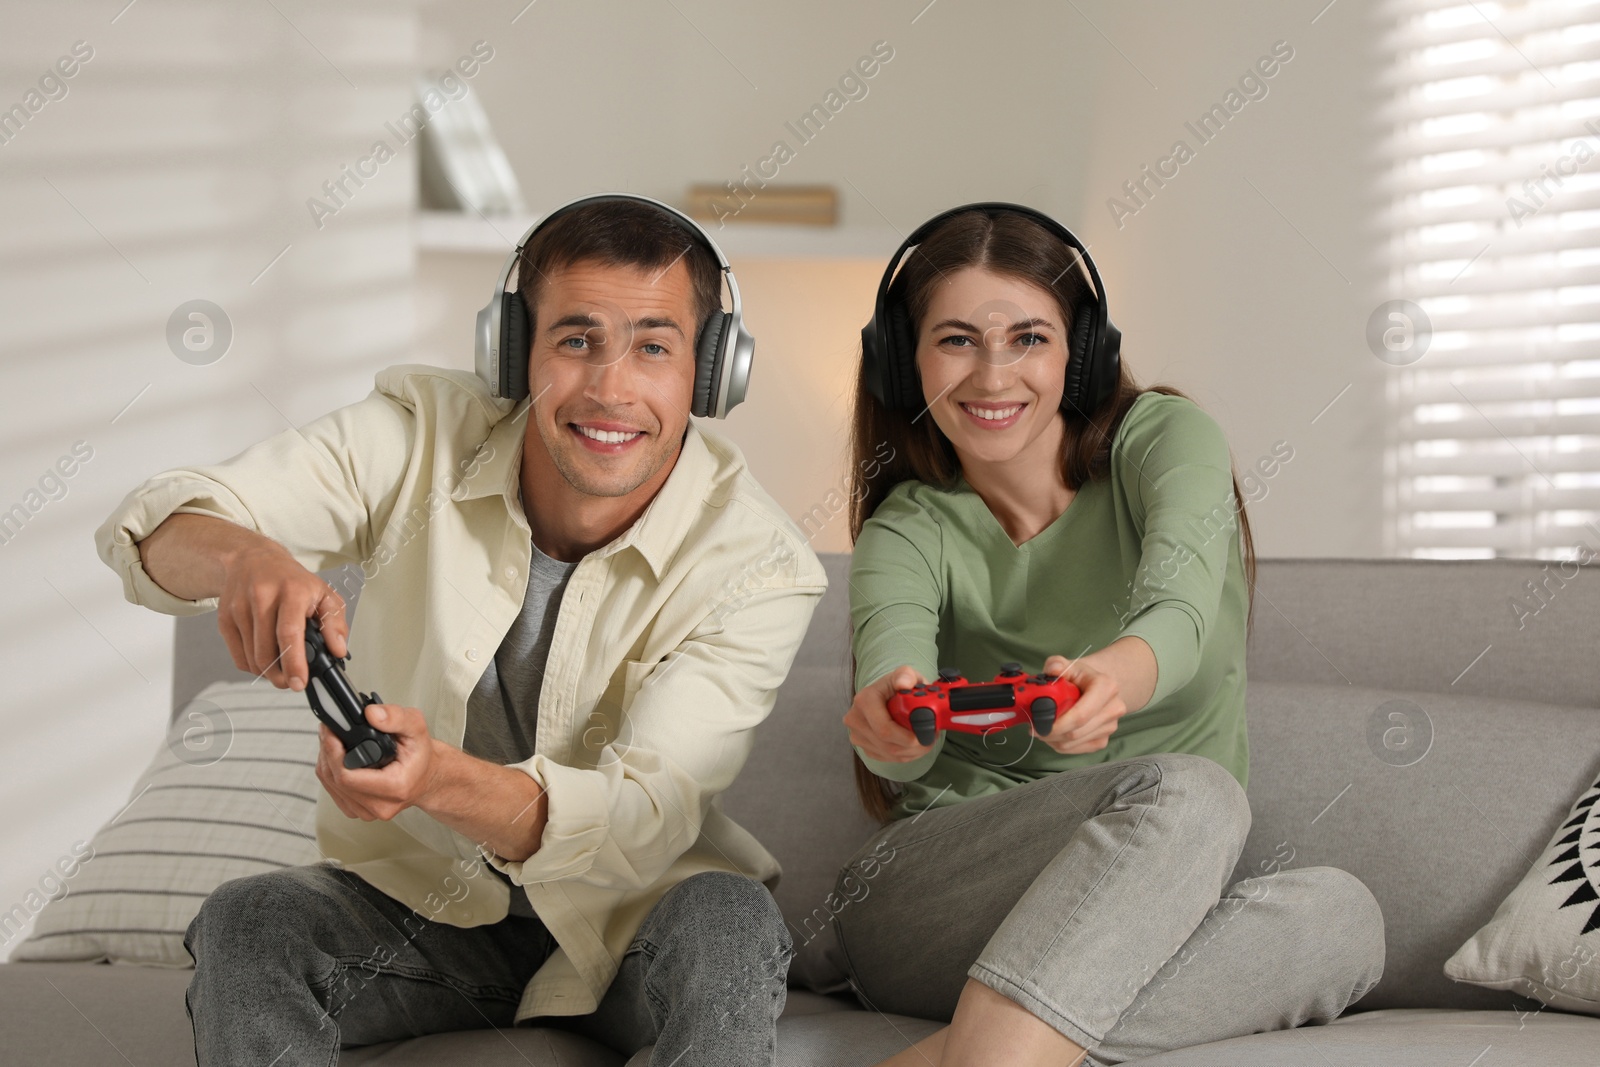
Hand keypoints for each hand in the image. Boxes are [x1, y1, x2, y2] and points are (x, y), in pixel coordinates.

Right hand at [217, 540, 348, 691]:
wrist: (254, 559)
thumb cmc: (291, 580)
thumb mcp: (324, 594)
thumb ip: (335, 623)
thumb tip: (338, 650)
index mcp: (291, 591)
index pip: (289, 632)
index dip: (294, 662)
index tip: (299, 682)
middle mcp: (262, 597)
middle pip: (266, 651)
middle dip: (280, 675)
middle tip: (292, 682)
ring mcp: (239, 608)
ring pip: (251, 657)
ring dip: (267, 672)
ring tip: (281, 670)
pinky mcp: (224, 618)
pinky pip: (238, 656)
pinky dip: (252, 666)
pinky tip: (264, 659)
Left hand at [315, 704, 439, 820]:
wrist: (427, 776)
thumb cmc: (421, 755)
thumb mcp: (416, 727)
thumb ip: (396, 717)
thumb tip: (371, 714)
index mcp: (395, 788)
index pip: (346, 777)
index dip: (333, 752)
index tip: (330, 731)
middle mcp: (381, 806)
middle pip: (334, 780)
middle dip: (327, 752)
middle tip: (329, 730)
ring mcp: (368, 812)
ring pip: (330, 786)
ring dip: (326, 761)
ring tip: (333, 741)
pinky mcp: (358, 812)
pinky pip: (333, 792)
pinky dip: (330, 773)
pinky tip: (338, 759)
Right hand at [844, 665, 930, 762]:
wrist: (886, 694)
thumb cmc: (898, 684)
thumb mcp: (905, 674)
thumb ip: (906, 675)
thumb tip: (903, 684)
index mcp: (864, 700)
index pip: (884, 729)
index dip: (906, 738)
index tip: (924, 737)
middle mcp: (855, 719)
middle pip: (887, 745)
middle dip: (913, 747)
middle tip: (930, 740)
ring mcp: (857, 735)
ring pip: (889, 754)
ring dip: (912, 752)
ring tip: (925, 740)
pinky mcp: (863, 747)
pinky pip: (886, 758)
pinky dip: (904, 755)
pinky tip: (913, 745)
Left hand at [1031, 654, 1128, 754]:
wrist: (1094, 686)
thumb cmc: (1078, 676)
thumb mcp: (1067, 665)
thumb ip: (1056, 664)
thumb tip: (1052, 670)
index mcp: (1106, 687)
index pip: (1081, 715)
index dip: (1057, 724)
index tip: (1037, 724)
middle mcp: (1113, 708)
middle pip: (1076, 732)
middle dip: (1050, 733)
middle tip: (1033, 728)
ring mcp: (1110, 726)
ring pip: (1074, 742)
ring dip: (1053, 740)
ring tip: (1042, 728)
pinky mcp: (1103, 740)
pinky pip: (1077, 749)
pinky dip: (1060, 745)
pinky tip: (1054, 734)